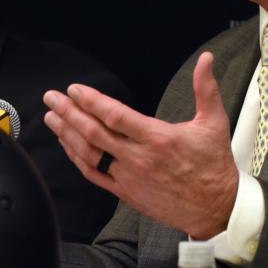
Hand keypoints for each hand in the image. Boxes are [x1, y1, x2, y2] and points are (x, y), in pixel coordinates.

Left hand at [43, 52, 238, 238]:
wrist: (215, 208)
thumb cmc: (214, 165)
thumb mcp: (214, 122)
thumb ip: (206, 88)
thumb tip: (206, 60)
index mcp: (157, 138)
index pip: (115, 116)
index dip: (91, 101)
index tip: (75, 90)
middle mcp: (139, 158)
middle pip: (95, 132)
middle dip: (69, 113)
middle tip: (52, 98)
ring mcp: (129, 177)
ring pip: (89, 153)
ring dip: (67, 134)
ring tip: (51, 117)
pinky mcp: (125, 193)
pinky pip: (94, 174)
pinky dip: (77, 159)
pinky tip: (67, 145)